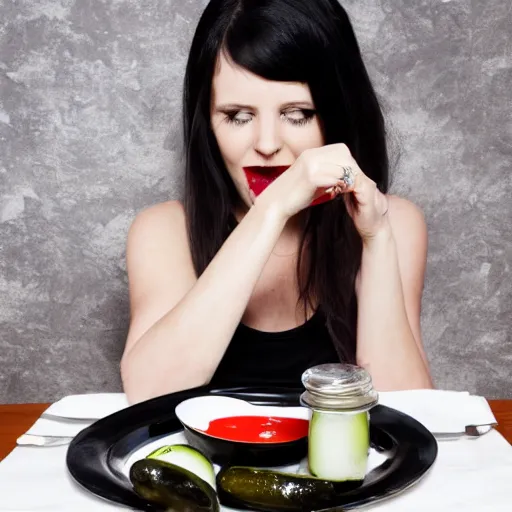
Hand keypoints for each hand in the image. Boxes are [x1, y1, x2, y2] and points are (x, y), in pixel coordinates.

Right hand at [256, 143, 388, 240]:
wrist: (275, 204)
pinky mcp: (310, 177)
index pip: (341, 150)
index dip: (349, 163)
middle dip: (352, 170)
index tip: (351, 177)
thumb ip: (326, 174)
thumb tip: (343, 176)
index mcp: (312, 153)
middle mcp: (311, 155)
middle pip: (344, 156)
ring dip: (348, 179)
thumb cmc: (294, 195)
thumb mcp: (312, 180)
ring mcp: (310, 164)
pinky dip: (340, 186)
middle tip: (353, 184)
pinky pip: (334, 178)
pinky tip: (338, 193)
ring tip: (346, 189)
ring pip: (341, 167)